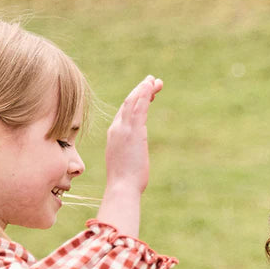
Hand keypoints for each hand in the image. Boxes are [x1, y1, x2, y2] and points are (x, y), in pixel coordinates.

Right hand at [105, 75, 162, 194]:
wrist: (122, 187)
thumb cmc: (125, 182)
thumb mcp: (126, 164)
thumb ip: (129, 156)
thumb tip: (133, 161)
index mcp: (115, 136)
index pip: (124, 113)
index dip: (135, 101)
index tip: (147, 95)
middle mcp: (117, 129)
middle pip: (128, 103)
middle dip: (140, 91)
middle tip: (152, 81)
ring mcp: (124, 129)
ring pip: (133, 101)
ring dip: (144, 89)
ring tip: (154, 80)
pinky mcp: (134, 132)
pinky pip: (139, 107)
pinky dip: (145, 94)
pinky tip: (151, 86)